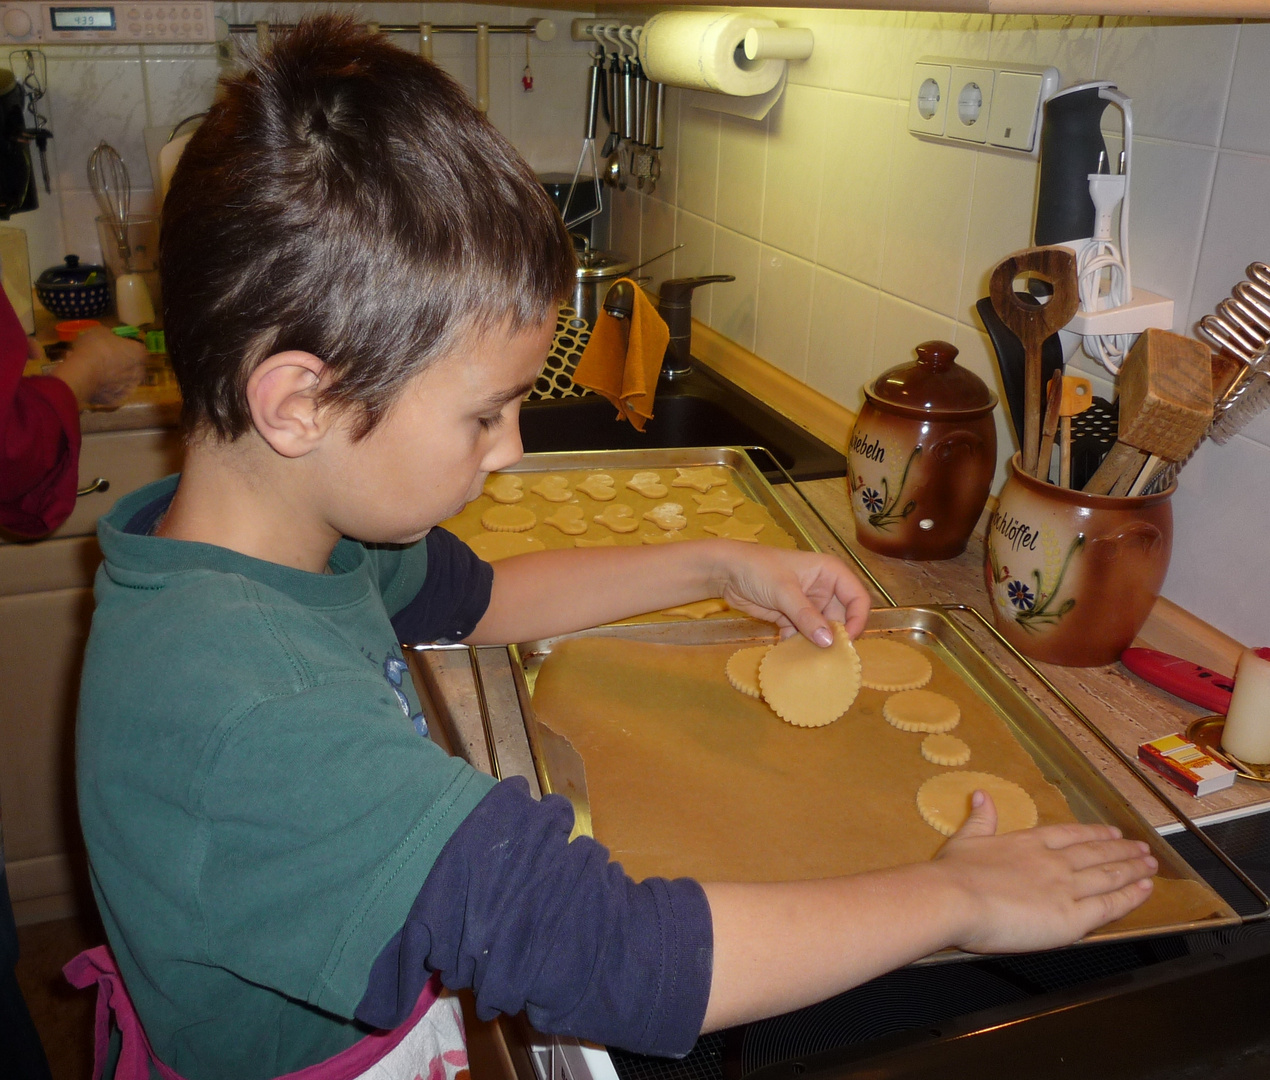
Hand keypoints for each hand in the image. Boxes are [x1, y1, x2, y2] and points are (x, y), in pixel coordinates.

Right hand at [52, 327, 146, 407]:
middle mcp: (138, 372)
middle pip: (129, 365)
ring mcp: (128, 388)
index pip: (137, 347)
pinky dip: (100, 386)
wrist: (82, 374)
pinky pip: (108, 390)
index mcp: (139, 353)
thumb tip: (108, 337)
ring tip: (90, 368)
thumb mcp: (100, 331)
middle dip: (118, 361)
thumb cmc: (95, 348)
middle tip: (102, 356)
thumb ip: (109, 335)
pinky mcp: (115, 400)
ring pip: (119, 379)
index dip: (125, 344)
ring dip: (109, 374)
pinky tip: (88, 379)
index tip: (113, 344)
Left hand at [712, 544, 871, 643]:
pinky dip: (798, 645)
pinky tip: (790, 655)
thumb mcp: (784, 591)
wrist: (726, 572)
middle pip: (841, 618)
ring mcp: (808, 604)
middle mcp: (824, 588)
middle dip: (835, 638)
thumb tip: (828, 642)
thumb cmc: (758, 569)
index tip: (846, 641)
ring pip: (821, 630)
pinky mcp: (791, 617)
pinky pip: (803, 635)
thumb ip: (806, 617)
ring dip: (816, 644)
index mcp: (830, 573)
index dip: (857, 620)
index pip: (857, 598)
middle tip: (830, 659)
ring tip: (811, 661)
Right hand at [935, 791, 1155, 953]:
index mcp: (1028, 843)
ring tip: (1150, 865)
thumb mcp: (964, 839)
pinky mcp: (1071, 918)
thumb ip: (980, 819)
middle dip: (1122, 850)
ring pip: (1108, 876)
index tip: (1111, 833)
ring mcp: (1065, 888)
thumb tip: (981, 795)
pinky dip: (1130, 897)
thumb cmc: (953, 873)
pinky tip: (1145, 890)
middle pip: (1096, 853)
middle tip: (1142, 848)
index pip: (1070, 835)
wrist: (954, 899)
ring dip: (1132, 869)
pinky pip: (1109, 906)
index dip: (1094, 834)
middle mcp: (1053, 862)